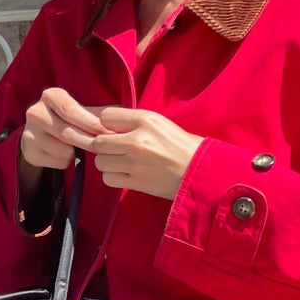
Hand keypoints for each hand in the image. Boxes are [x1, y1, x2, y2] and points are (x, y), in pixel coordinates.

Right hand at [19, 87, 104, 170]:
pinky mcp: (29, 152)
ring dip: (77, 153)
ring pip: (64, 150)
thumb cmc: (69, 119)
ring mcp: (29, 133)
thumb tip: (123, 120)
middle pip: (68, 132)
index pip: (71, 111)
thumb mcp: (81, 110)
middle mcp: (35, 112)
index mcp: (50, 95)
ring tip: (78, 147)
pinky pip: (58, 162)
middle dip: (90, 142)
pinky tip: (66, 154)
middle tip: (105, 148)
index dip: (91, 123)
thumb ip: (100, 113)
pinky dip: (67, 162)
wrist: (41, 135)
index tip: (108, 133)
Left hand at [86, 107, 203, 200]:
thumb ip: (134, 122)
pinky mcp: (136, 182)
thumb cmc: (182, 146)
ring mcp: (135, 163)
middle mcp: (137, 140)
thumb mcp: (160, 123)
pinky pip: (108, 178)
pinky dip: (113, 177)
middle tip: (116, 150)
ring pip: (100, 162)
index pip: (106, 117)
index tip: (114, 131)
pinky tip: (125, 174)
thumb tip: (105, 125)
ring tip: (122, 163)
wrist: (200, 171)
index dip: (107, 125)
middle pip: (98, 142)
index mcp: (145, 120)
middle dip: (105, 146)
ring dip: (108, 163)